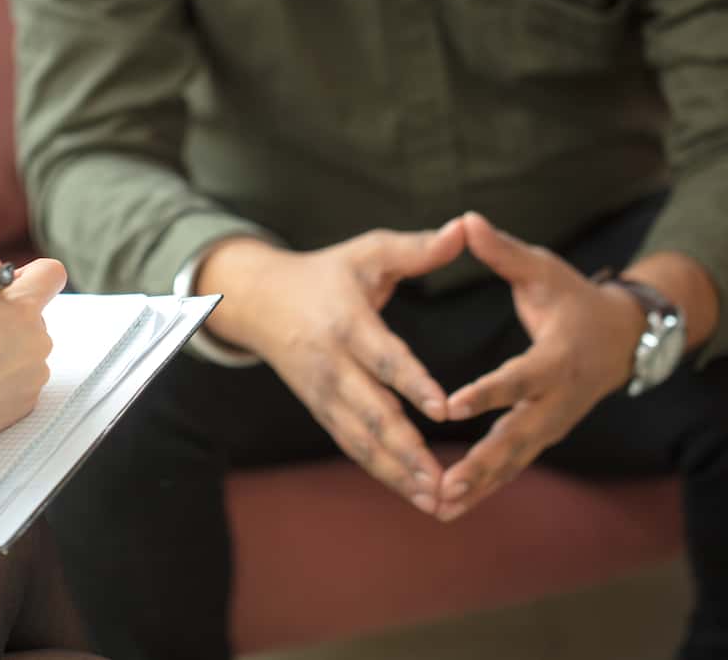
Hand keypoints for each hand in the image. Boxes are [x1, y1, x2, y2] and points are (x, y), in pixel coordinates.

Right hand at [197, 221, 465, 513]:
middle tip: (443, 479)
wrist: (260, 302)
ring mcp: (324, 394)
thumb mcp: (367, 251)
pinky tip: (416, 493)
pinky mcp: (322, 410)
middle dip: (407, 450)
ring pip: (362, 441)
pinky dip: (383, 472)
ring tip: (437, 501)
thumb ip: (418, 248)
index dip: (412, 383)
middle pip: (371, 413)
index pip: (383, 357)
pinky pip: (354, 446)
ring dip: (398, 473)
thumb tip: (467, 227)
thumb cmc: (327, 273)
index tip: (444, 409)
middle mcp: (332, 366)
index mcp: (347, 323)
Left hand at [437, 213, 643, 520]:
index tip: (449, 407)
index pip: (517, 379)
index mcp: (555, 358)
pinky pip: (512, 467)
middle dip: (482, 462)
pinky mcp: (542, 437)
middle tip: (446, 484)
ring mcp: (552, 424)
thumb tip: (465, 219)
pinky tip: (448, 507)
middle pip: (517, 436)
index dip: (486, 393)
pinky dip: (485, 488)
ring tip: (440, 507)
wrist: (623, 337)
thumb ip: (503, 251)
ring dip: (479, 486)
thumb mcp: (544, 269)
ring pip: (513, 461)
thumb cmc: (574, 297)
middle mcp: (556, 400)